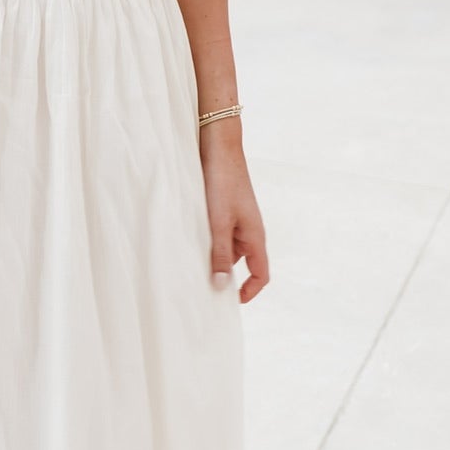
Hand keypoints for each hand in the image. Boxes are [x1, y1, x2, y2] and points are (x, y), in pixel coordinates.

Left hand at [200, 126, 268, 302]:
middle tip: (203, 287)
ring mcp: (237, 220)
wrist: (218, 147)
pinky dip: (207, 242)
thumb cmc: (223, 183)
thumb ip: (220, 254)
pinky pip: (218, 234)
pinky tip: (188, 241)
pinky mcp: (224, 210)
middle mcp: (249, 231)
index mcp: (255, 236)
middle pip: (242, 264)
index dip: (250, 291)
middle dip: (225, 276)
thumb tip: (222, 287)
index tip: (231, 302)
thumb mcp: (218, 222)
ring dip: (213, 257)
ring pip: (227, 249)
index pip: (261, 273)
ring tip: (191, 264)